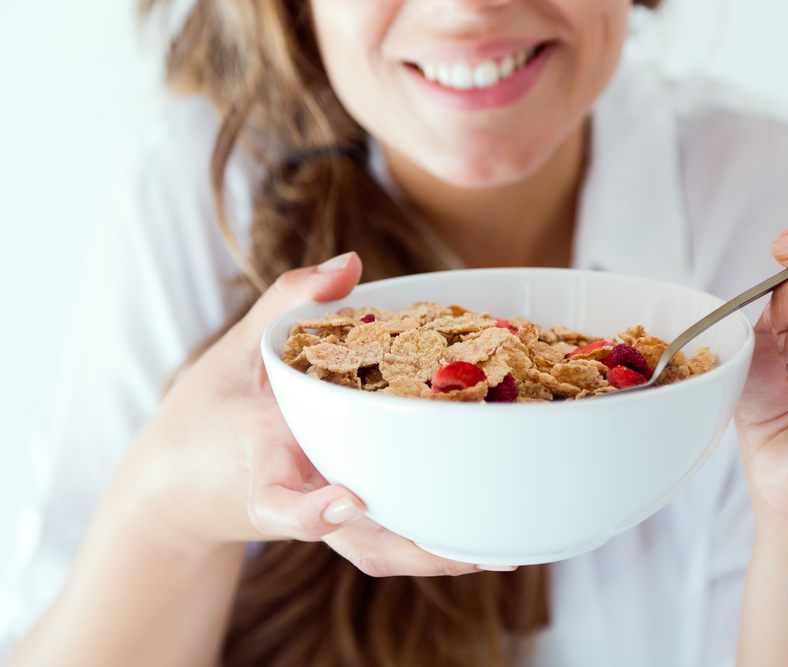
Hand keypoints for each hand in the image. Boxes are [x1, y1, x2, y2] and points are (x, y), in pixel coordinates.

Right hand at [115, 252, 486, 575]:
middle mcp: (297, 498)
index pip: (275, 499)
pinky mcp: (333, 525)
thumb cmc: (204, 418)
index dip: (309, 510)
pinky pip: (384, 539)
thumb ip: (287, 301)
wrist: (175, 489)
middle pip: (356, 543)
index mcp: (262, 459)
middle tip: (483, 552)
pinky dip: (428, 538)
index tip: (348, 501)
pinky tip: (480, 536)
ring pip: (378, 553)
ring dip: (436, 556)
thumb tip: (351, 262)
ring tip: (502, 554)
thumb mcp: (233, 350)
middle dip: (418, 550)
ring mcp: (318, 520)